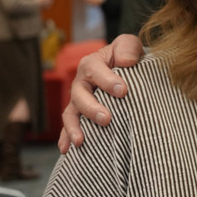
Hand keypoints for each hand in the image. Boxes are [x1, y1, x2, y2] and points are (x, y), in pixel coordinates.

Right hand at [57, 33, 144, 152]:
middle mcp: (82, 82)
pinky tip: (68, 150)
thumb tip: (126, 62)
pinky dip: (66, 138)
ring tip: (82, 142)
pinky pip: (70, 127)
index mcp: (92, 64)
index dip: (107, 80)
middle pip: (79, 95)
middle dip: (91, 108)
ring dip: (74, 127)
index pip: (95, 70)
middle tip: (107, 119)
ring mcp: (79, 100)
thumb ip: (128, 48)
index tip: (123, 91)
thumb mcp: (130, 45)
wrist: (128, 69)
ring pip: (71, 113)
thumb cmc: (128, 56)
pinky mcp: (82, 115)